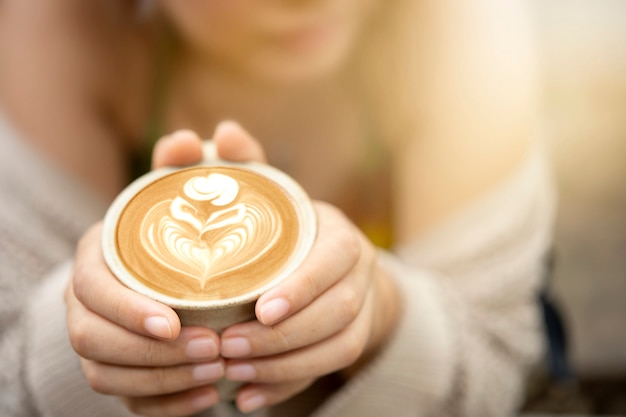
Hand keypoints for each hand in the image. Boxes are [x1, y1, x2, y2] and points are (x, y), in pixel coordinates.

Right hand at [65, 122, 265, 416]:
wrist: (192, 275)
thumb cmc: (196, 231)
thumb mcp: (206, 196)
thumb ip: (211, 165)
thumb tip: (220, 133)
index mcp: (100, 257)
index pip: (91, 287)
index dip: (125, 309)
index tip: (174, 322)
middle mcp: (91, 301)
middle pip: (92, 339)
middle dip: (150, 353)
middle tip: (212, 350)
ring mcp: (103, 340)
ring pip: (108, 374)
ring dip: (163, 380)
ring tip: (216, 374)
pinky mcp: (124, 373)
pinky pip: (131, 402)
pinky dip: (168, 404)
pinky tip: (209, 398)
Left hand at [213, 141, 401, 412]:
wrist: (326, 267)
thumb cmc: (283, 227)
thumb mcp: (266, 193)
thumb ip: (241, 165)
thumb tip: (220, 131)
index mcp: (340, 233)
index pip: (337, 258)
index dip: (304, 286)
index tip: (260, 308)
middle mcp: (360, 272)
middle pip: (339, 311)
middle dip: (286, 335)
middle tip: (229, 347)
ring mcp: (361, 309)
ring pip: (338, 346)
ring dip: (285, 366)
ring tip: (233, 372)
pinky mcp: (352, 339)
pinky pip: (329, 370)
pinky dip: (287, 387)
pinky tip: (246, 398)